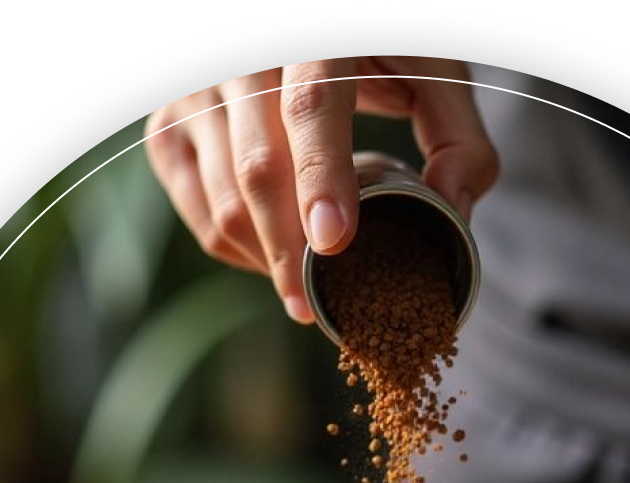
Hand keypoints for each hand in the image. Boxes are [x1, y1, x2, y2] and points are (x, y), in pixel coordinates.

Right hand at [144, 58, 497, 322]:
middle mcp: (242, 55)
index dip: (321, 178)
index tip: (335, 240)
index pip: (309, 109)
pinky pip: (197, 208)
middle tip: (317, 307)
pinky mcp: (172, 123)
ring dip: (265, 258)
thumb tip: (454, 213)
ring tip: (304, 286)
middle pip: (258, 170)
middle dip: (290, 254)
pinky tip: (272, 256)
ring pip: (222, 198)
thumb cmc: (376, 48)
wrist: (308, 26)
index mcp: (314, 37)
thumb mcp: (432, 72)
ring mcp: (197, 90)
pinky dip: (235, 247)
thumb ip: (458, 139)